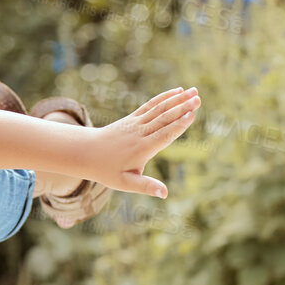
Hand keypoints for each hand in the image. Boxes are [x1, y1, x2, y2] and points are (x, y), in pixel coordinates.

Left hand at [84, 87, 200, 197]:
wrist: (86, 152)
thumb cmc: (106, 170)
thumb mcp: (126, 183)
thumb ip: (146, 186)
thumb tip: (165, 193)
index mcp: (142, 149)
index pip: (164, 135)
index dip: (179, 124)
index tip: (192, 114)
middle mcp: (140, 133)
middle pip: (164, 118)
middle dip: (182, 107)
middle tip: (198, 98)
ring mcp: (136, 123)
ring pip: (159, 108)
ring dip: (177, 99)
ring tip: (193, 91)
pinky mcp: (132, 118)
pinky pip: (150, 105)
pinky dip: (164, 98)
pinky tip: (176, 91)